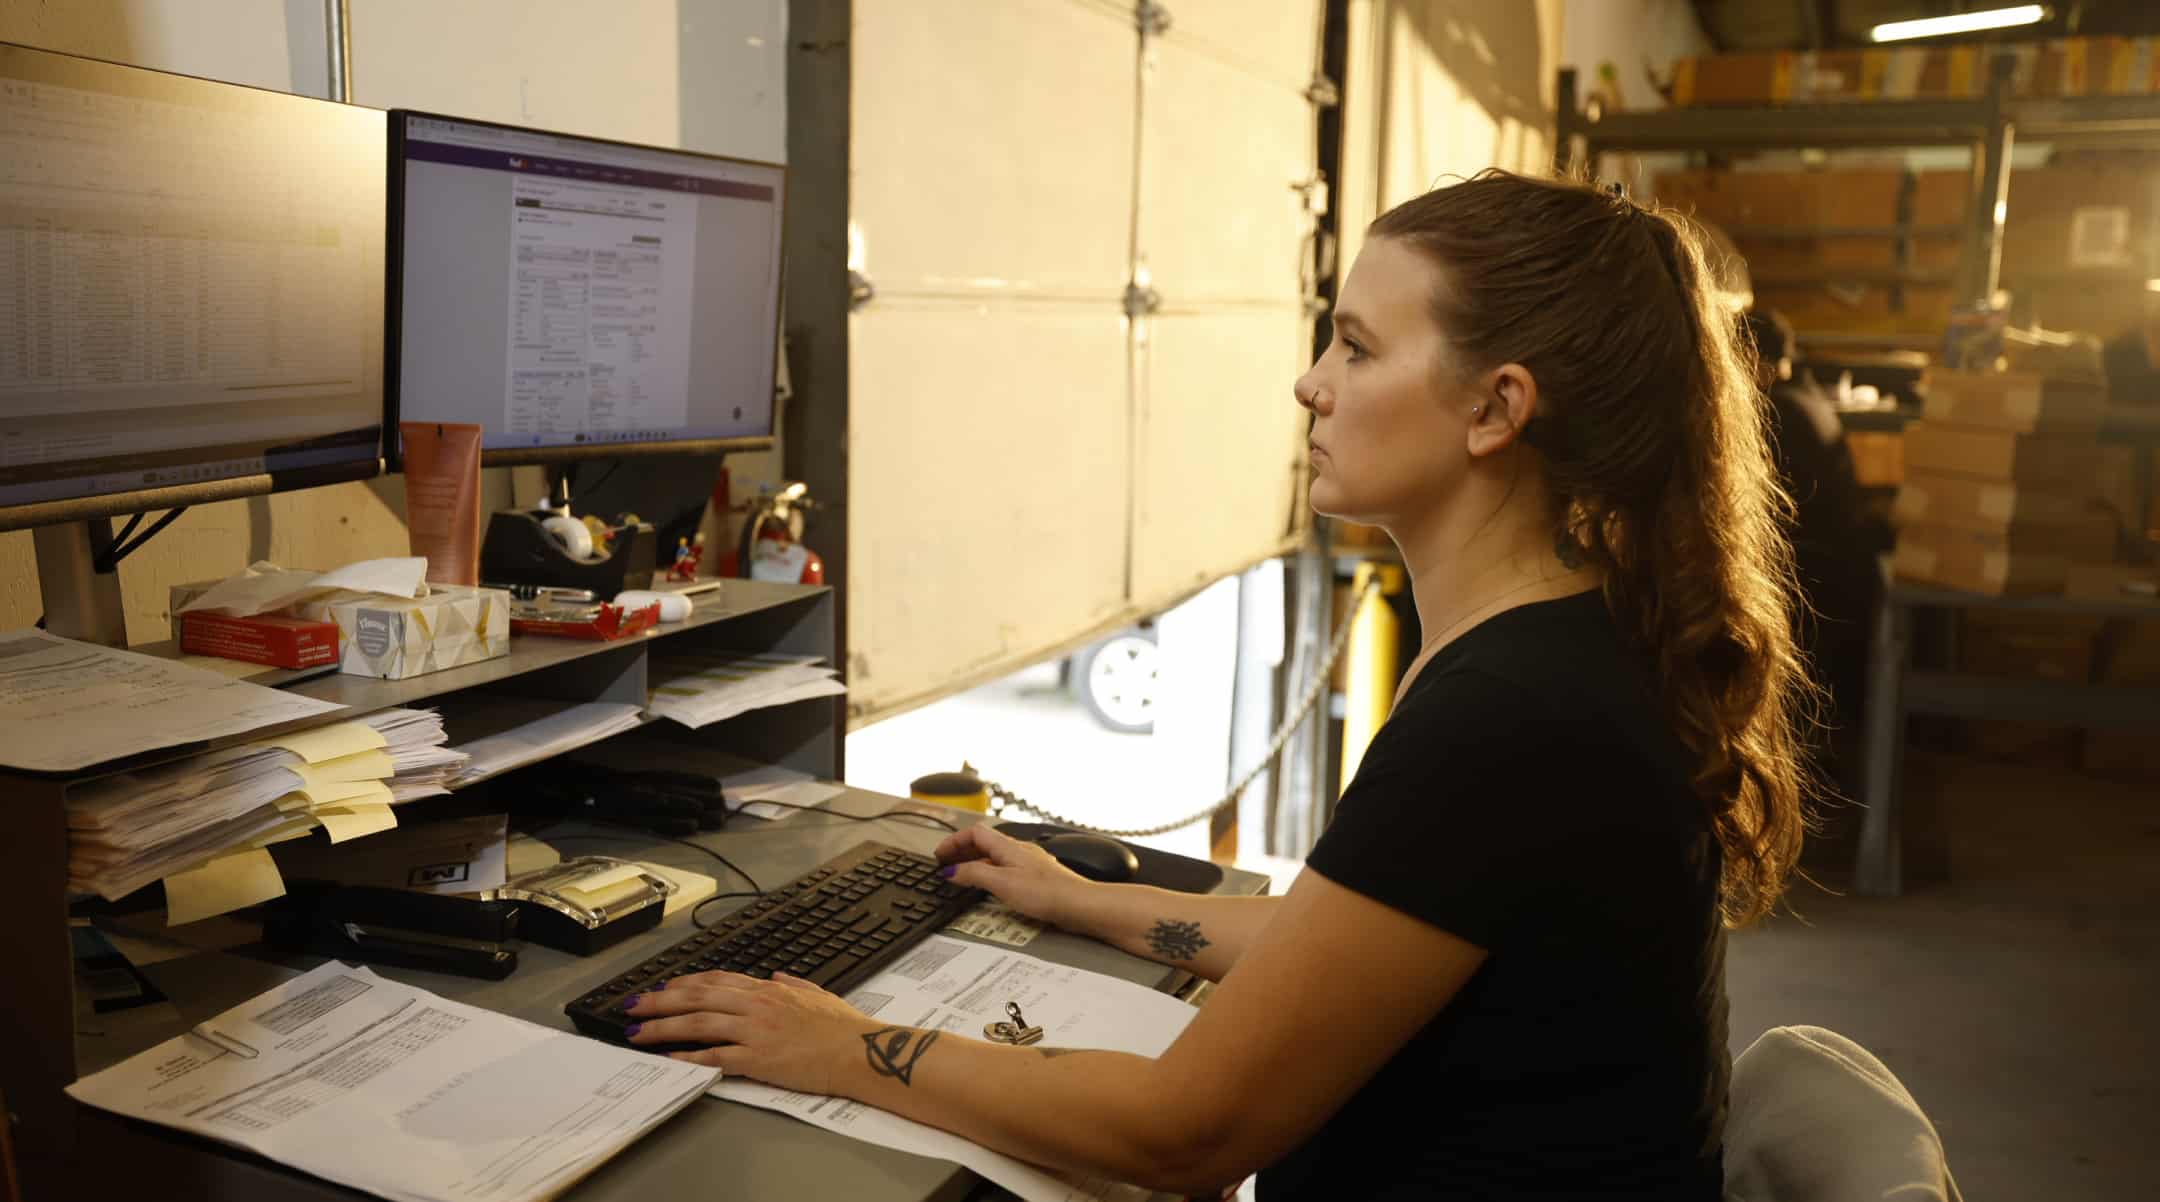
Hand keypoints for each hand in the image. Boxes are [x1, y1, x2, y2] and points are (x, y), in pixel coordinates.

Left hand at [625, 971, 874, 1093]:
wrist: (859, 1051)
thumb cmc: (844, 1028)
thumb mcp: (819, 995)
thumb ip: (795, 984)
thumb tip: (779, 976)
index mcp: (770, 990)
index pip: (717, 980)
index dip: (685, 983)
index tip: (663, 987)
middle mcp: (757, 1005)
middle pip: (697, 998)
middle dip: (660, 1001)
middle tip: (633, 1005)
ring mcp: (755, 1030)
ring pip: (698, 1023)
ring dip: (663, 1027)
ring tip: (637, 1032)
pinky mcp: (758, 1058)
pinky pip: (716, 1056)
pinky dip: (690, 1056)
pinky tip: (670, 1058)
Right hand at [935, 823, 1095, 928]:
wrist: (1080, 905)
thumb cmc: (1047, 893)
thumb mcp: (1002, 884)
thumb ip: (974, 875)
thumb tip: (953, 871)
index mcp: (1008, 846)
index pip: (975, 832)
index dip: (954, 841)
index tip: (939, 854)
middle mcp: (1019, 850)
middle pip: (984, 843)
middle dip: (962, 851)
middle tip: (945, 865)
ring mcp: (1029, 864)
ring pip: (995, 857)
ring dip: (975, 863)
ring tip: (962, 877)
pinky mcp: (1036, 878)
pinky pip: (1006, 869)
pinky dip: (990, 874)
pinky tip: (990, 888)